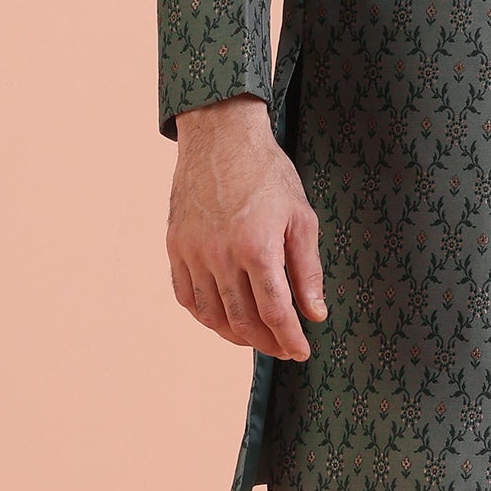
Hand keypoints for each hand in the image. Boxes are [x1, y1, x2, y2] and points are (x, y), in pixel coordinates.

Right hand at [167, 95, 325, 359]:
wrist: (220, 138)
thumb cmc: (267, 175)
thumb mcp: (300, 217)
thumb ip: (307, 269)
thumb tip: (315, 313)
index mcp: (256, 247)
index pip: (275, 311)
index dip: (290, 338)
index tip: (301, 352)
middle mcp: (220, 255)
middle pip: (243, 320)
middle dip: (266, 343)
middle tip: (283, 349)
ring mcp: (193, 252)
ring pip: (212, 314)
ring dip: (236, 335)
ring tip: (256, 339)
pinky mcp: (175, 246)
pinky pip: (186, 296)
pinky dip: (205, 316)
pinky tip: (223, 319)